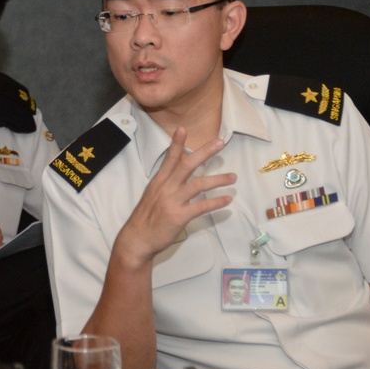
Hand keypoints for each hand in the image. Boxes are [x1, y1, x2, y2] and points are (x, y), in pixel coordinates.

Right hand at [116, 127, 234, 267]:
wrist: (137, 240)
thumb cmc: (145, 219)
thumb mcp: (152, 196)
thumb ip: (166, 184)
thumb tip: (180, 173)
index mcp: (159, 182)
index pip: (169, 159)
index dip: (177, 144)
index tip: (183, 129)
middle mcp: (166, 188)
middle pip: (187, 165)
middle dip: (205, 152)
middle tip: (220, 143)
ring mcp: (172, 201)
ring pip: (198, 184)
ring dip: (218, 179)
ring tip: (233, 177)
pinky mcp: (179, 216)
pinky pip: (201, 206)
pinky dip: (216, 202)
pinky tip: (227, 200)